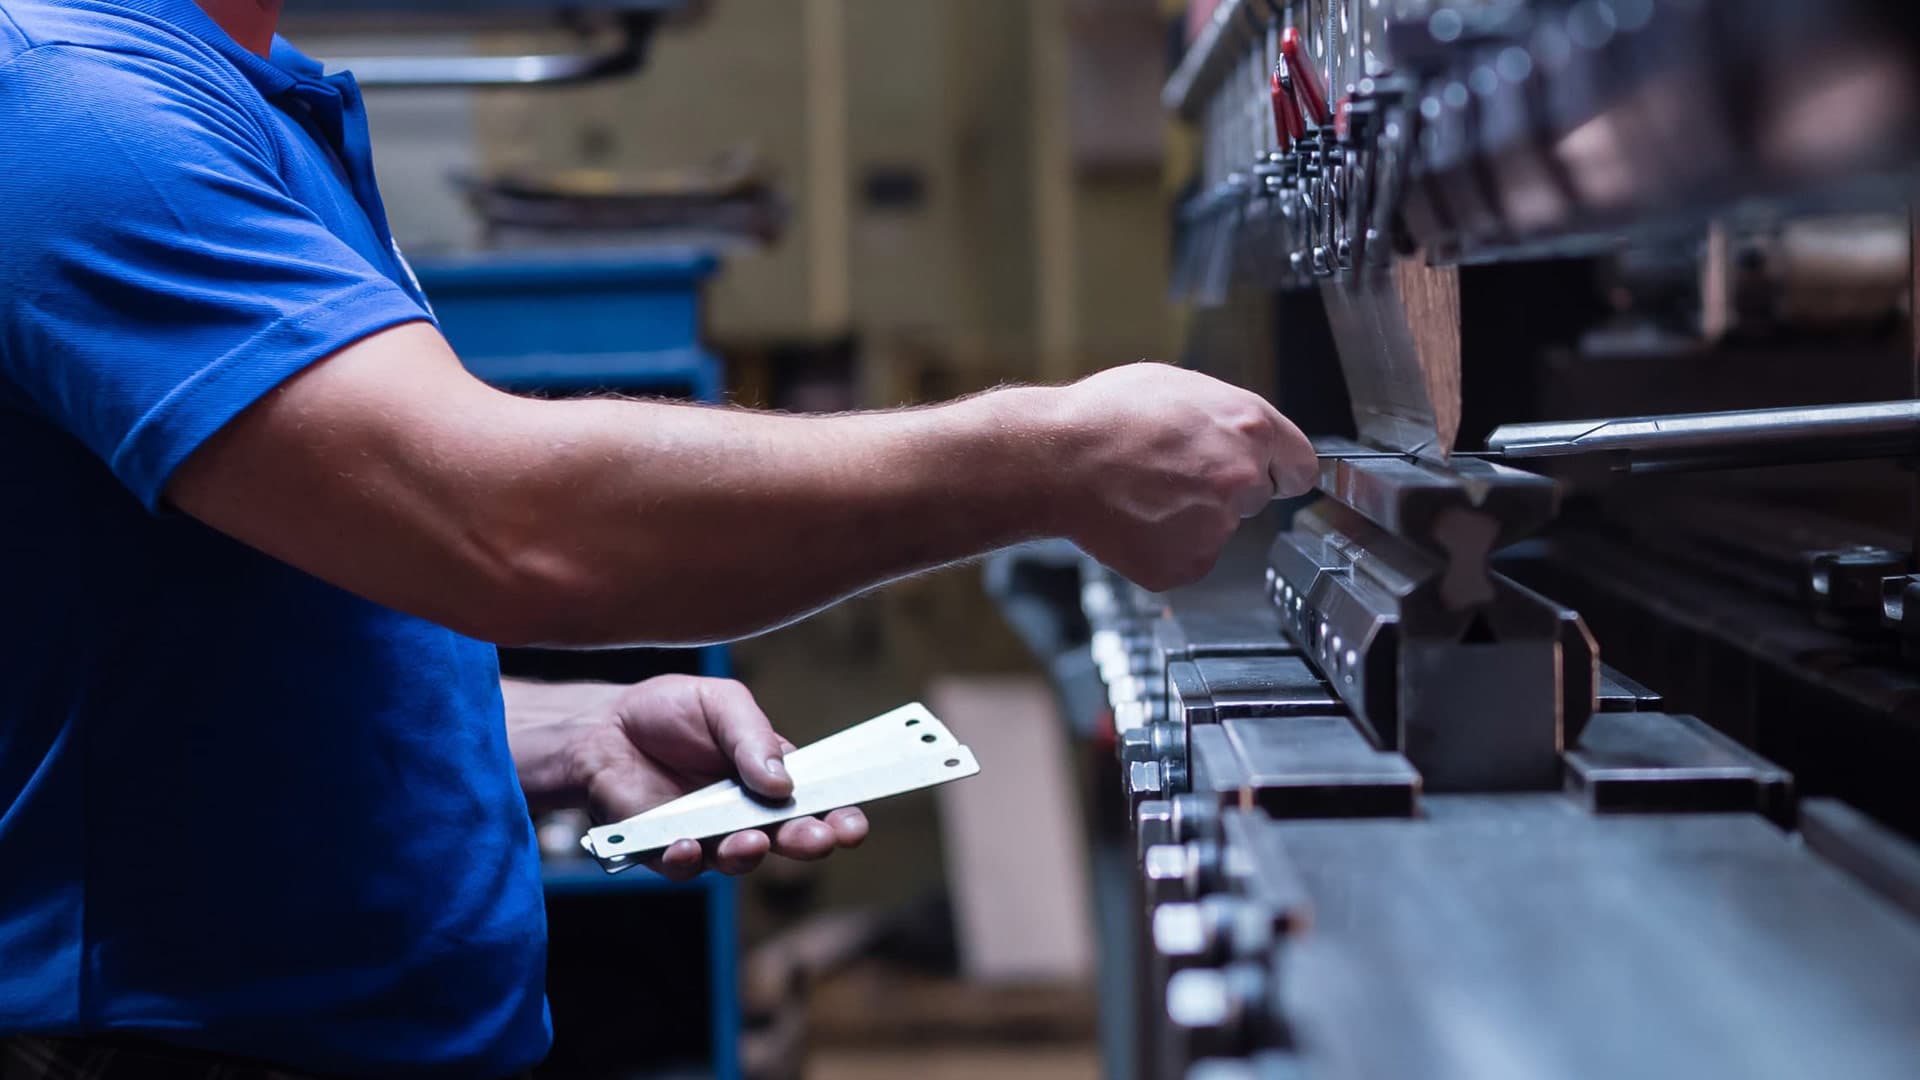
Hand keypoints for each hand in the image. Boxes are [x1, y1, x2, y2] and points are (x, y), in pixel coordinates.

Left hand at [508, 675, 867, 879]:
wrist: (603, 725)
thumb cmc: (670, 711)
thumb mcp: (722, 703)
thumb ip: (753, 737)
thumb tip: (782, 780)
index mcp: (771, 775)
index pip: (815, 800)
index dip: (838, 815)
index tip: (854, 822)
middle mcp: (745, 812)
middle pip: (786, 838)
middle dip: (807, 842)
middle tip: (818, 839)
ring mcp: (707, 835)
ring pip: (739, 860)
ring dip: (750, 855)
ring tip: (751, 841)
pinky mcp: (664, 850)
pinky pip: (683, 867)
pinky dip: (687, 860)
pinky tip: (687, 846)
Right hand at [1050, 362, 1316, 589]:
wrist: (1055, 461)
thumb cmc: (1106, 415)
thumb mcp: (1179, 386)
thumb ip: (1226, 415)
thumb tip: (1245, 433)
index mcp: (1251, 427)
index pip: (1302, 466)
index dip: (1279, 468)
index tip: (1268, 474)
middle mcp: (1243, 479)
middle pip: (1257, 496)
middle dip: (1226, 488)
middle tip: (1175, 474)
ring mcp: (1217, 526)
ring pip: (1219, 527)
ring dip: (1192, 516)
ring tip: (1145, 492)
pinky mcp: (1187, 563)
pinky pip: (1188, 556)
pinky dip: (1166, 544)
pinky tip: (1136, 519)